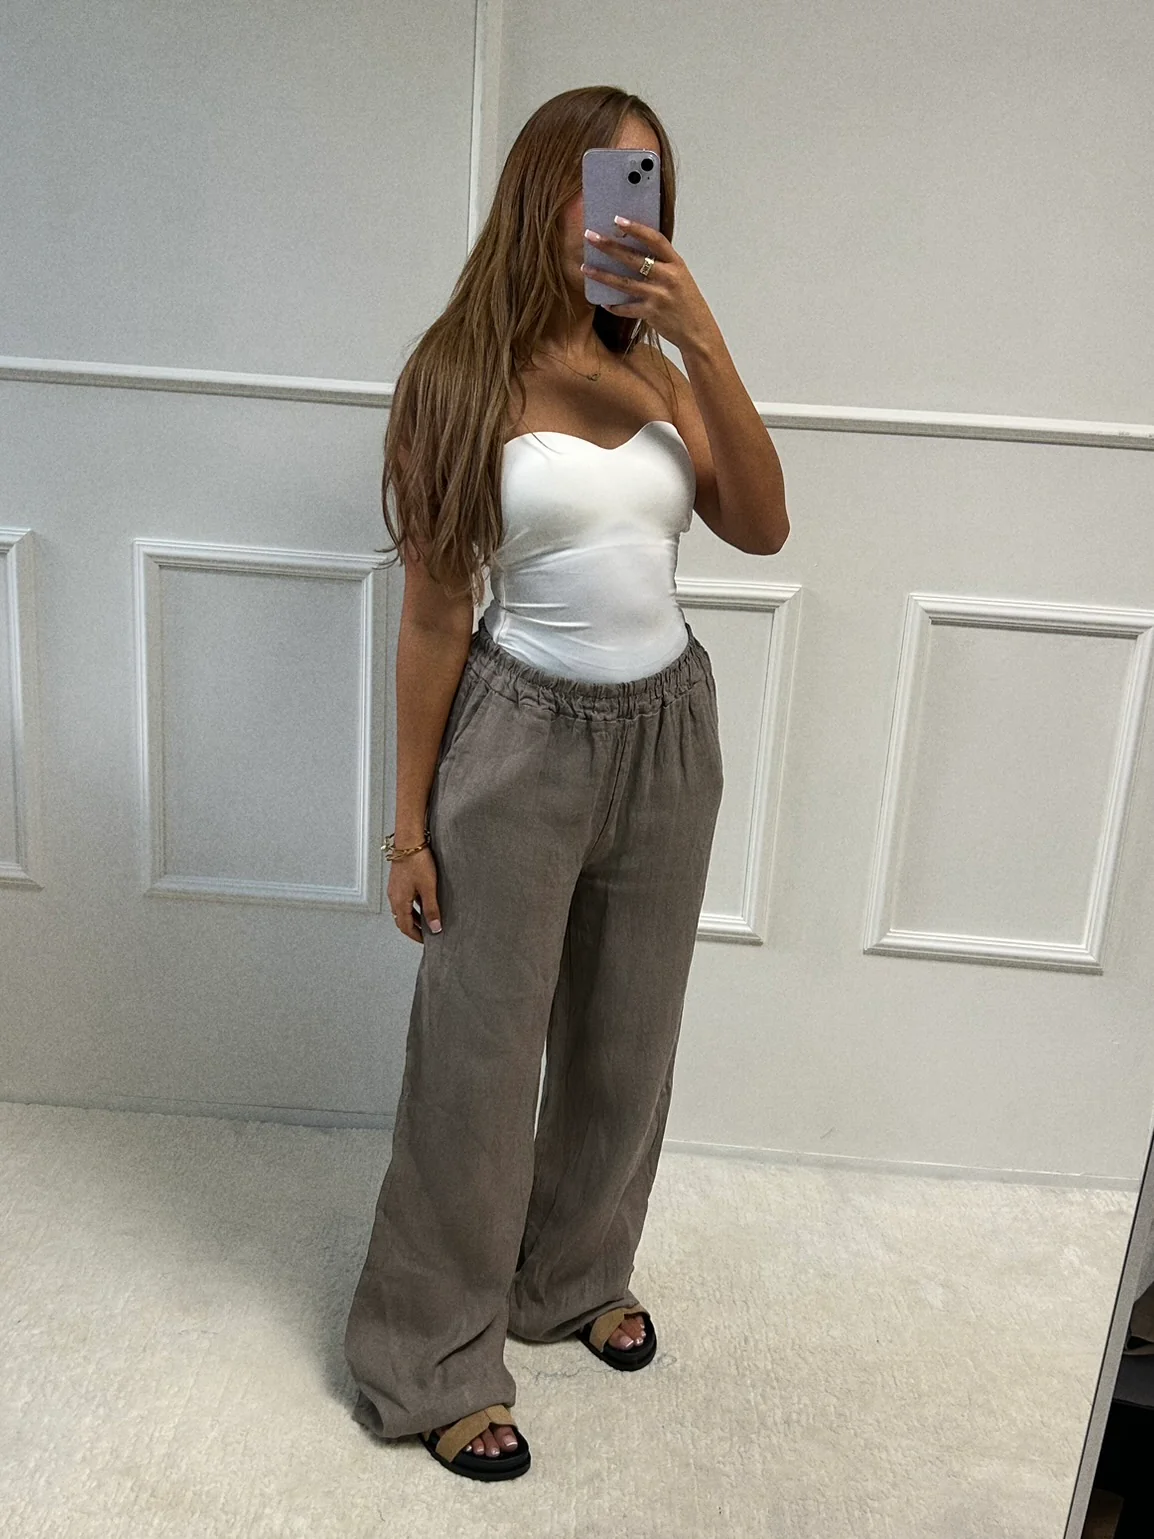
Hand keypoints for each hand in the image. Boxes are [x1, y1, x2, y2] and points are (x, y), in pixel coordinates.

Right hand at [388, 848, 440, 943]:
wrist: (409, 841)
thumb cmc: (418, 861)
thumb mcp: (428, 888)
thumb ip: (431, 910)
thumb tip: (434, 928)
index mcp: (399, 902)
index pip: (406, 927)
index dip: (416, 937)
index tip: (427, 941)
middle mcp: (394, 897)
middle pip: (402, 920)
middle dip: (414, 929)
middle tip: (428, 933)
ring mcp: (395, 889)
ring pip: (402, 910)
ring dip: (414, 918)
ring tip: (428, 920)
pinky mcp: (398, 881)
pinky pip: (404, 900)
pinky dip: (412, 907)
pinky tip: (423, 903)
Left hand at [581, 217, 719, 353]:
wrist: (698, 331)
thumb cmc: (687, 302)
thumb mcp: (680, 278)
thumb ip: (662, 264)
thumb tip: (633, 252)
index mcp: (676, 264)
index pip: (655, 240)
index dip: (636, 228)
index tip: (618, 219)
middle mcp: (668, 277)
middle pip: (633, 259)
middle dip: (609, 247)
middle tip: (590, 237)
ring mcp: (659, 296)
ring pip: (624, 283)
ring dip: (602, 275)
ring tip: (585, 268)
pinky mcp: (652, 314)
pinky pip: (627, 308)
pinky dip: (614, 306)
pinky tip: (603, 301)